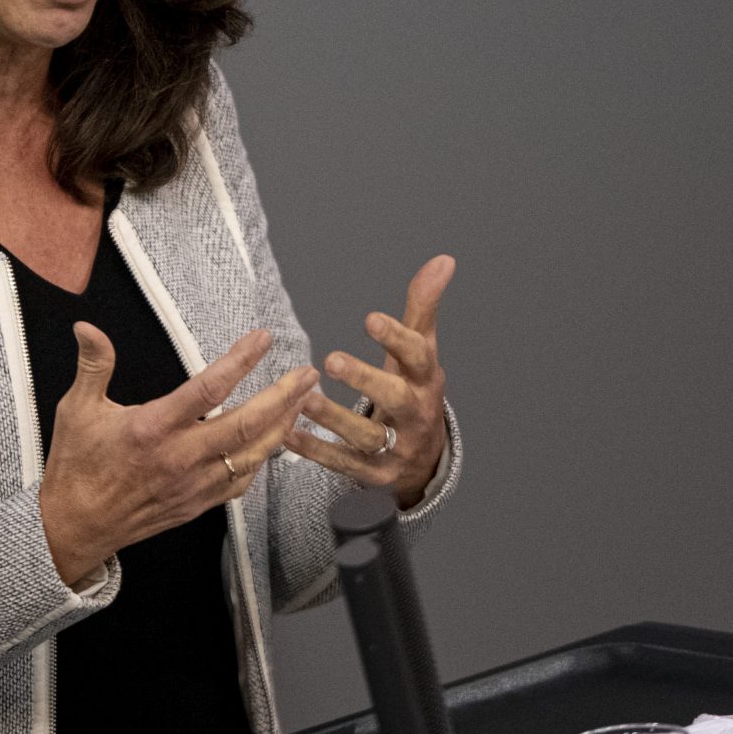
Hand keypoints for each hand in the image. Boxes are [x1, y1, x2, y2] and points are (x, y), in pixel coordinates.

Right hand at [37, 324, 316, 588]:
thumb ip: (93, 365)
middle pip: (245, 425)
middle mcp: (179, 457)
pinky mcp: (196, 504)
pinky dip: (261, 462)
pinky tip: (272, 444)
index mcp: (152, 428)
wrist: (75, 527)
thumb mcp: (77, 409)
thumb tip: (86, 326)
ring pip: (251, 456)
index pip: (208, 388)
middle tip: (308, 373)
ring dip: (282, 427)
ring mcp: (192, 485)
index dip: (240, 361)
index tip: (263, 339)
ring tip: (304, 403)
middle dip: (283, 397)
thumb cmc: (76, 466)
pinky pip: (240, 482)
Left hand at [287, 254, 453, 507]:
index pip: (417, 356)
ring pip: (368, 437)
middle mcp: (415, 414)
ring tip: (303, 400)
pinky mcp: (375, 474)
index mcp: (425, 379)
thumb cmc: (413, 390)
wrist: (424, 458)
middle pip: (396, 400)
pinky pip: (345, 465)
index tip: (370, 319)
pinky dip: (317, 451)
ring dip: (334, 419)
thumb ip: (423, 307)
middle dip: (366, 381)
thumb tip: (443, 259)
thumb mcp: (421, 350)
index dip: (397, 338)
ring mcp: (398, 448)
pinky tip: (289, 434)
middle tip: (331, 359)